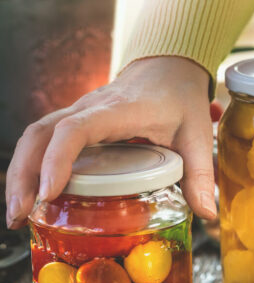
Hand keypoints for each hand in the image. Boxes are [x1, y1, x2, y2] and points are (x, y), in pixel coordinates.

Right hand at [5, 56, 214, 228]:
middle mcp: (88, 109)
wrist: (169, 67)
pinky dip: (30, 166)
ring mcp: (77, 113)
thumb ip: (201, 173)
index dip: (57, 161)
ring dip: (20, 173)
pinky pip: (42, 140)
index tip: (50, 194)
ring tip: (18, 213)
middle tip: (20, 215)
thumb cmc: (181, 99)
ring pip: (34, 136)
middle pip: (39, 135)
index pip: (74, 130)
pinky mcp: (75, 122)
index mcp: (117, 110)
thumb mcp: (197, 135)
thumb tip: (207, 214)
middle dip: (24, 176)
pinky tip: (32, 196)